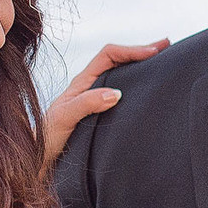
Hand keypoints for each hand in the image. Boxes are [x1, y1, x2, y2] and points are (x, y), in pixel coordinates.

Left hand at [43, 39, 169, 167]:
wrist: (39, 160)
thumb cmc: (47, 138)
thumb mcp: (64, 118)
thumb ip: (87, 104)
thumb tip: (116, 93)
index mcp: (82, 82)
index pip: (110, 55)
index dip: (132, 50)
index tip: (154, 52)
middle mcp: (90, 87)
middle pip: (119, 60)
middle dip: (142, 52)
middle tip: (168, 47)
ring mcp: (96, 101)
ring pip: (122, 77)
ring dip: (141, 68)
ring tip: (163, 64)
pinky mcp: (102, 116)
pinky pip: (123, 95)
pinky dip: (138, 88)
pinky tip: (149, 93)